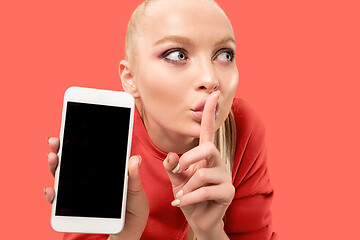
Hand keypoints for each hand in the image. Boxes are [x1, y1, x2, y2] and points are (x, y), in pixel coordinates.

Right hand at [45, 138, 148, 239]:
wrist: (130, 230)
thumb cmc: (134, 207)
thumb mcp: (136, 191)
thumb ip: (133, 177)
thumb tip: (135, 158)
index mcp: (104, 171)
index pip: (88, 154)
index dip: (78, 141)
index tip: (70, 129)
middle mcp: (89, 180)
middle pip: (71, 162)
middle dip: (60, 151)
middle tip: (55, 142)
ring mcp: (82, 193)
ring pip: (63, 178)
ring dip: (55, 168)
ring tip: (53, 159)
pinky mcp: (77, 209)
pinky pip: (61, 202)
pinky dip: (54, 196)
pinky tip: (51, 191)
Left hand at [163, 91, 234, 239]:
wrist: (198, 219)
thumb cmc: (188, 195)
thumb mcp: (176, 179)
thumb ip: (172, 166)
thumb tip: (172, 155)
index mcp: (205, 156)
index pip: (208, 131)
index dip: (210, 113)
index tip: (213, 95)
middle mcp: (217, 162)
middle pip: (209, 147)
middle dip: (190, 157)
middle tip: (179, 169)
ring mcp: (224, 177)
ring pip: (204, 173)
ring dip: (187, 186)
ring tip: (180, 195)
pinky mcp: (227, 192)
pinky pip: (206, 191)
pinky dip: (190, 198)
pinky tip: (181, 203)